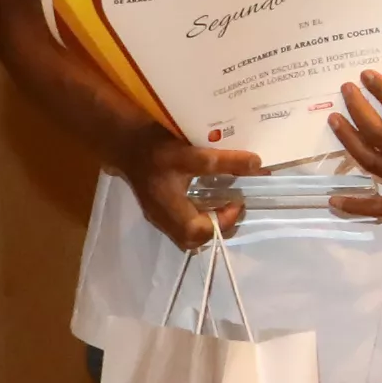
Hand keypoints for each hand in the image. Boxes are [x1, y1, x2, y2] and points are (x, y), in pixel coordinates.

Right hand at [120, 122, 256, 248]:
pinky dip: (200, 216)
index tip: (237, 200)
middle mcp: (163, 220)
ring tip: (226, 203)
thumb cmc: (155, 149)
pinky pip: (183, 223)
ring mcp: (159, 217)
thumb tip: (257, 165)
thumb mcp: (193, 154)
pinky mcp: (159, 210)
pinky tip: (209, 199)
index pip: (202, 233)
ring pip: (189, 234)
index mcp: (170, 211)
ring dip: (211, 223)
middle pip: (196, 240)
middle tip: (235, 204)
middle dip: (221, 226)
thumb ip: (224, 162)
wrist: (124, 142)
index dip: (225, 220)